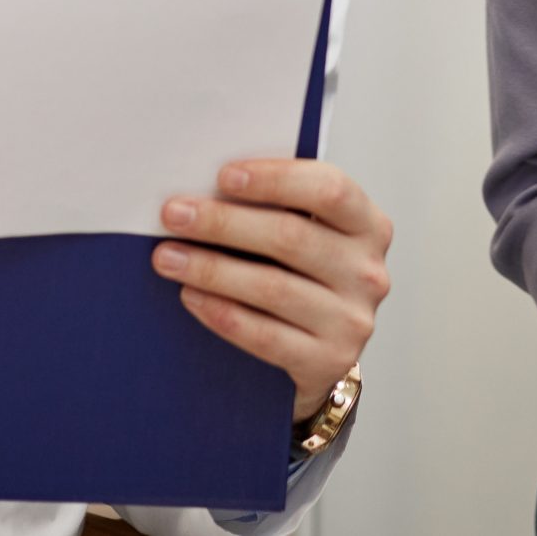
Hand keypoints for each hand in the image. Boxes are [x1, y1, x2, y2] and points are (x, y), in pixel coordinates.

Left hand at [152, 160, 393, 420]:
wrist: (321, 350)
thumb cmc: (303, 275)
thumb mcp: (309, 233)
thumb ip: (278, 206)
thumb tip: (206, 185)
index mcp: (368, 225)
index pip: (330, 189)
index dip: (275, 179)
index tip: (222, 175)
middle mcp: (368, 272)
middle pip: (291, 237)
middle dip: (224, 222)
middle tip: (173, 214)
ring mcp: (351, 320)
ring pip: (273, 287)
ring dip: (211, 269)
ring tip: (167, 257)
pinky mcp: (328, 361)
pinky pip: (265, 336)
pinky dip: (222, 313)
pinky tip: (191, 295)